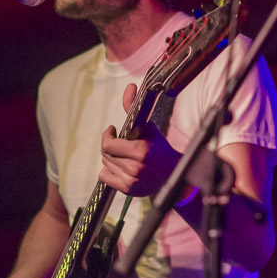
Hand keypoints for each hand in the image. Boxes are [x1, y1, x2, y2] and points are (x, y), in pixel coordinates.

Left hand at [98, 83, 191, 197]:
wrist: (172, 173)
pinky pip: (105, 177)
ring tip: (123, 154)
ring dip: (111, 157)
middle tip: (118, 142)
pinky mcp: (128, 190)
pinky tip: (121, 166)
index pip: (107, 144)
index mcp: (140, 150)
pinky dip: (109, 171)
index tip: (112, 131)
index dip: (107, 135)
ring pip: (105, 164)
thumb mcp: (148, 126)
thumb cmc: (159, 148)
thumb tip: (129, 87)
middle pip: (105, 154)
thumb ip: (133, 107)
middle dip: (110, 145)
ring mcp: (131, 181)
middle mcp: (135, 167)